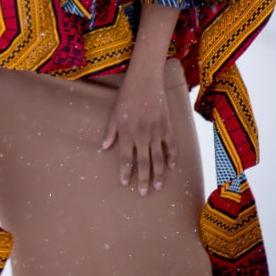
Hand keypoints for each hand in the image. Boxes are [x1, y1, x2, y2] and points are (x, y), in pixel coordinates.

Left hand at [101, 71, 176, 195]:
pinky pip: (171, 146)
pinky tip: (172, 167)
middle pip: (143, 163)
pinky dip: (172, 157)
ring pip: (158, 158)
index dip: (125, 172)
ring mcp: (156, 132)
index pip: (125, 158)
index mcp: (126, 133)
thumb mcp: (114, 114)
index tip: (125, 183)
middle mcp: (141, 136)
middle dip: (142, 180)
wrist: (145, 82)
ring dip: (158, 174)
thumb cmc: (126, 97)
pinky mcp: (167, 127)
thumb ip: (110, 132)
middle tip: (143, 193)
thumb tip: (103, 148)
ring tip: (157, 187)